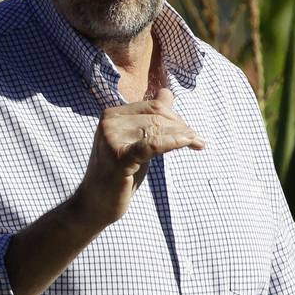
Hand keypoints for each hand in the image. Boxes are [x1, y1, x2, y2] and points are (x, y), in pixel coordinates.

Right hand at [73, 88, 204, 226]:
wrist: (96, 202)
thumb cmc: (119, 172)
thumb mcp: (135, 140)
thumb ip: (149, 118)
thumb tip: (167, 91)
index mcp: (111, 114)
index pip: (152, 106)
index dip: (176, 117)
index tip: (190, 132)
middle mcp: (109, 122)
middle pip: (156, 116)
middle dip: (181, 127)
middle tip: (197, 140)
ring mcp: (111, 139)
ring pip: (157, 129)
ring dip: (182, 136)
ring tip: (198, 143)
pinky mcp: (119, 158)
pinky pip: (151, 145)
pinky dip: (172, 142)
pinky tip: (189, 143)